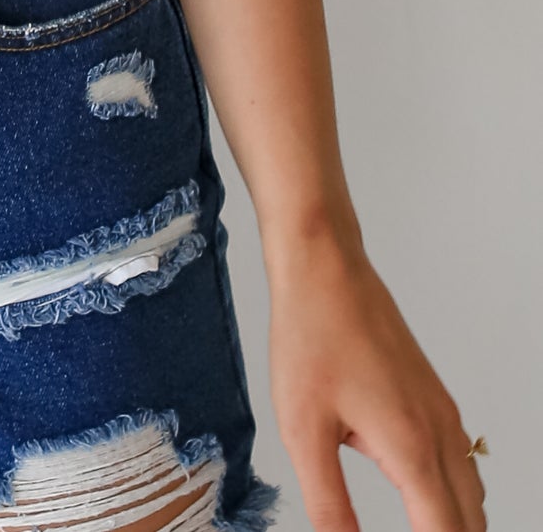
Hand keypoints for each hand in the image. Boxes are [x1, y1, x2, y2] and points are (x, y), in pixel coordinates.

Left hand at [268, 233, 485, 531]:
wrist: (325, 267)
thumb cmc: (310, 335)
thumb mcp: (302, 429)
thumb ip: (328, 503)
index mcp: (412, 448)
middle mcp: (440, 432)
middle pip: (470, 522)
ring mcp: (442, 412)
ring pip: (471, 493)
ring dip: (456, 524)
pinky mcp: (433, 396)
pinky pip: (463, 462)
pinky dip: (455, 495)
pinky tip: (427, 501)